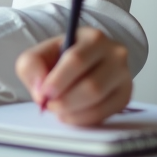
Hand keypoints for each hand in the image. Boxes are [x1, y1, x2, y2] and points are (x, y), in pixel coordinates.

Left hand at [15, 27, 131, 125]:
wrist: (81, 63)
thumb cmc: (60, 57)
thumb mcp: (39, 54)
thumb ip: (31, 66)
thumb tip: (40, 91)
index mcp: (93, 37)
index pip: (77, 60)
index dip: (59, 80)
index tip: (44, 93)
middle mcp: (115, 54)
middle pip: (91, 84)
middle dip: (66, 100)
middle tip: (48, 106)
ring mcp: (123, 76)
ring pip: (99, 100)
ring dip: (73, 111)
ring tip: (57, 110)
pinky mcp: (125, 96)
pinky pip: (105, 113)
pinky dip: (83, 118)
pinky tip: (70, 115)